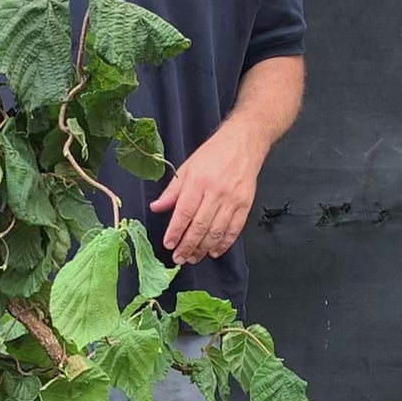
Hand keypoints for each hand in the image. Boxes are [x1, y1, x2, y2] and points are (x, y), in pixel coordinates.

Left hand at [148, 127, 258, 264]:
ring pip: (216, 232)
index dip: (175, 232)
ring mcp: (232, 199)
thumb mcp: (187, 167)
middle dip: (187, 246)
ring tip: (193, 257)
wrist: (244, 142)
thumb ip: (172, 191)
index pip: (184, 213)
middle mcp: (216, 192)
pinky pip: (234, 230)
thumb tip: (156, 208)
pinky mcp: (245, 204)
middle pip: (199, 226)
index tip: (169, 244)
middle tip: (179, 258)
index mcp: (198, 181)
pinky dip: (224, 244)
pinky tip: (214, 251)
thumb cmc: (214, 153)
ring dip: (203, 249)